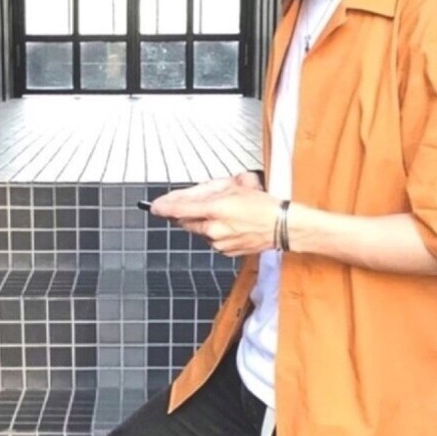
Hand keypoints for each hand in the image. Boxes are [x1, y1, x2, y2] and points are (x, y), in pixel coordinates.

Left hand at [151, 174, 278, 256]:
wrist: (282, 226)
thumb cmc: (265, 205)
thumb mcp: (237, 184)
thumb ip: (213, 188)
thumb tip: (198, 192)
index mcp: (215, 209)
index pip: (180, 209)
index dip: (164, 208)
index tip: (154, 207)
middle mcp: (214, 229)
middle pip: (187, 221)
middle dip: (186, 213)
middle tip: (192, 205)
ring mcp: (219, 242)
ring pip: (200, 231)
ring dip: (204, 222)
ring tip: (225, 213)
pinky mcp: (225, 251)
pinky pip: (212, 240)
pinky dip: (215, 232)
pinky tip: (231, 224)